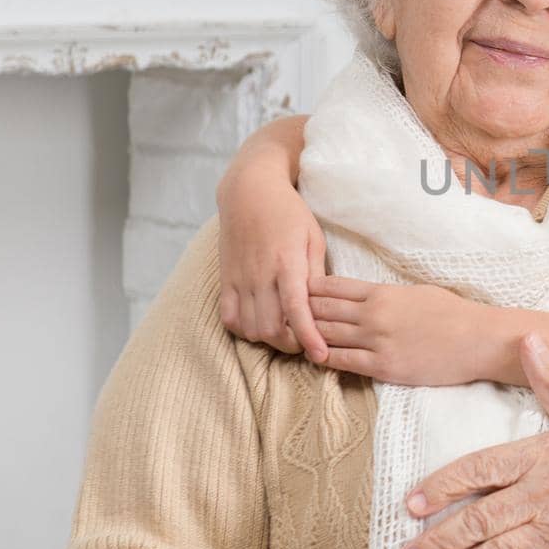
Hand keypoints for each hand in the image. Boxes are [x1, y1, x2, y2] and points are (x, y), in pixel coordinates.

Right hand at [216, 161, 327, 358]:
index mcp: (287, 263)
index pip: (296, 310)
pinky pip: (229, 318)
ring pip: (250, 329)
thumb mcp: (313, 238)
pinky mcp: (226, 280)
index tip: (320, 356)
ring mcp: (240, 279)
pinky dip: (244, 330)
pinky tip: (259, 324)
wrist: (249, 191)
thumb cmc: (289, 213)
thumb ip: (317, 273)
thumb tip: (322, 305)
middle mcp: (260, 274)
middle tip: (306, 341)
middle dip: (292, 344)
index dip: (308, 338)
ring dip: (269, 340)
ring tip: (285, 332)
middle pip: (272, 328)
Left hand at [308, 278, 487, 384]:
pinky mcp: (383, 366)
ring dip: (306, 335)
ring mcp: (376, 341)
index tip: (294, 290)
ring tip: (290, 336)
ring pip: (327, 335)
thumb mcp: (416, 292)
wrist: (477, 340)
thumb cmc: (452, 314)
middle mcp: (374, 314)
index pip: (333, 287)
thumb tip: (367, 296)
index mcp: (382, 292)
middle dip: (299, 310)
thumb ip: (387, 294)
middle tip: (281, 313)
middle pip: (323, 309)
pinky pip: (342, 361)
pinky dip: (323, 358)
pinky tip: (314, 356)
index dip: (309, 289)